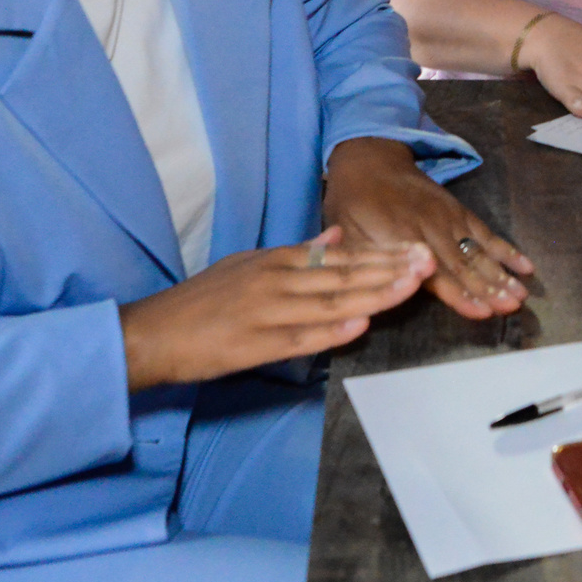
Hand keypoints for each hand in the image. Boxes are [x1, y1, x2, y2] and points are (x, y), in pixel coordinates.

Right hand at [116, 227, 432, 389]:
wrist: (153, 332)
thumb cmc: (203, 301)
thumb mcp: (249, 264)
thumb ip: (296, 252)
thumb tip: (334, 236)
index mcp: (276, 261)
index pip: (340, 257)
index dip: (381, 255)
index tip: (416, 250)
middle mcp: (276, 281)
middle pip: (343, 276)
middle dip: (390, 269)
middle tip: (429, 262)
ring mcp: (266, 312)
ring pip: (329, 303)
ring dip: (373, 295)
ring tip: (410, 287)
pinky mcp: (254, 344)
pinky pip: (299, 338)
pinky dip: (331, 332)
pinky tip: (360, 326)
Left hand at [324, 136, 534, 319]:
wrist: (371, 158)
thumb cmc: (352, 201)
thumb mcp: (344, 230)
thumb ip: (365, 259)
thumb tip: (385, 289)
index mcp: (398, 235)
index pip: (433, 271)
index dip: (458, 293)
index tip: (481, 311)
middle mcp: (430, 226)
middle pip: (463, 263)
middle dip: (489, 288)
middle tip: (511, 308)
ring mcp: (449, 217)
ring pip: (478, 250)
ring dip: (501, 274)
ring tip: (521, 295)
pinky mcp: (459, 211)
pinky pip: (486, 232)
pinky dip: (506, 250)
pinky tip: (525, 265)